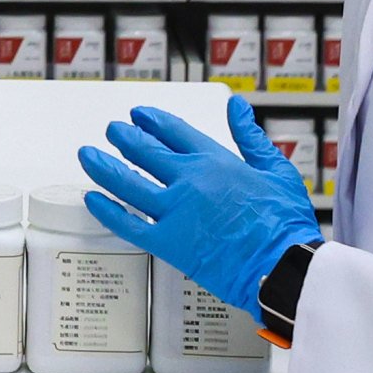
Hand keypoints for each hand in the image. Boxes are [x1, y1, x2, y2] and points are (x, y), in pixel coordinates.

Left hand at [76, 99, 316, 327]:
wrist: (284, 265)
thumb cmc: (284, 223)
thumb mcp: (275, 168)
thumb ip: (250, 135)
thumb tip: (236, 107)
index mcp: (214, 160)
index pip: (173, 131)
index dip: (151, 120)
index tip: (139, 115)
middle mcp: (189, 180)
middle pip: (143, 151)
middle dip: (123, 137)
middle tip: (112, 131)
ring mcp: (175, 211)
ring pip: (126, 182)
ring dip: (102, 166)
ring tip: (88, 155)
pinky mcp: (168, 242)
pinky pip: (128, 224)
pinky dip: (106, 211)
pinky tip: (93, 200)